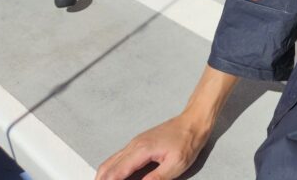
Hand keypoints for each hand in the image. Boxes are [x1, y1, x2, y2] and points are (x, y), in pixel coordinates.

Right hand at [95, 66, 237, 179]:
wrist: (193, 122)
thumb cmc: (187, 141)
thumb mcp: (175, 165)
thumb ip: (155, 179)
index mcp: (141, 150)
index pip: (116, 173)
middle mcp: (134, 145)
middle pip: (108, 167)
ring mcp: (135, 143)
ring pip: (111, 161)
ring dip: (104, 175)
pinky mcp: (138, 143)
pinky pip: (118, 157)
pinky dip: (111, 169)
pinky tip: (112, 176)